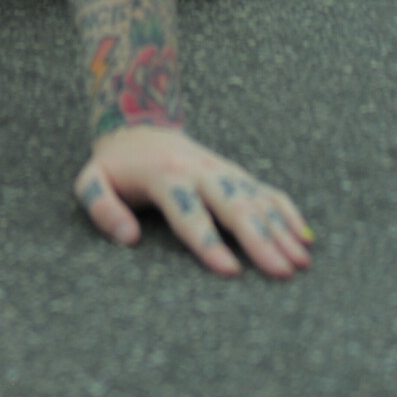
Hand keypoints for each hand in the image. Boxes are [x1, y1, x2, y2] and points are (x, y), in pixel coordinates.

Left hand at [76, 126, 313, 278]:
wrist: (139, 124)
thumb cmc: (115, 166)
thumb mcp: (91, 180)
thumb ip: (101, 207)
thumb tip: (127, 238)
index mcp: (165, 175)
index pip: (189, 213)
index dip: (208, 243)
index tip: (230, 271)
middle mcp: (200, 171)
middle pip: (234, 205)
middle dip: (259, 239)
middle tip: (282, 272)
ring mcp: (223, 171)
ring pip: (257, 200)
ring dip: (280, 230)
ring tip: (301, 262)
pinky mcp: (236, 174)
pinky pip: (267, 191)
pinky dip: (287, 213)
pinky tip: (305, 240)